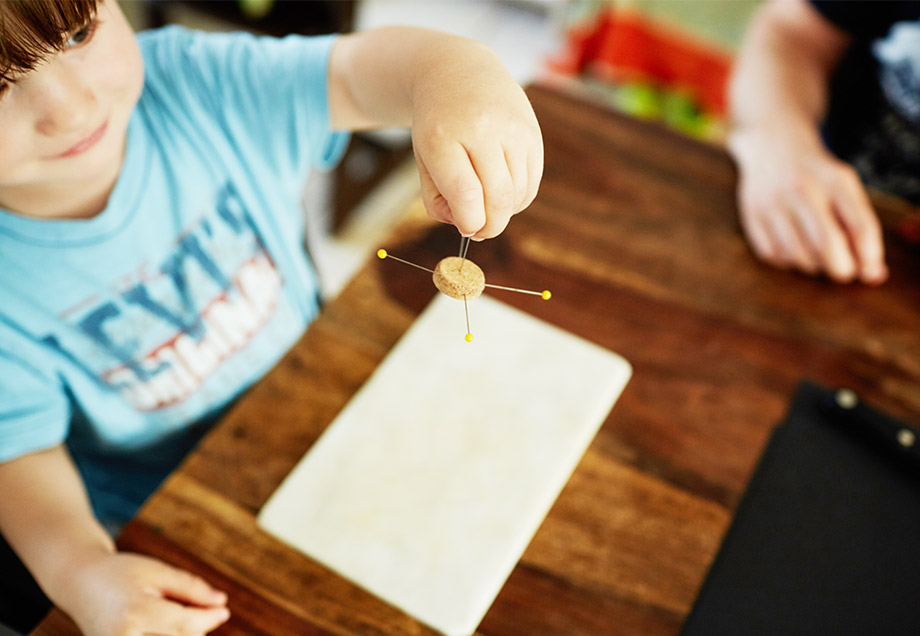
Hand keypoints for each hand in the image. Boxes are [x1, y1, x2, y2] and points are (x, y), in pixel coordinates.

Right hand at [60, 551, 229, 635]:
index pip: (186, 624)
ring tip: (172, 615)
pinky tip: (165, 627)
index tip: (224, 611)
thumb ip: (191, 588)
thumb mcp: (158, 572)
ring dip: (182, 635)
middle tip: (197, 609)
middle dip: (196, 627)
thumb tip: (221, 604)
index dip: (209, 618)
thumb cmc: (121, 573)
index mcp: (136, 612)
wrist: (79, 583)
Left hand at [410, 42, 542, 238]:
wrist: (459, 71)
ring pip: (518, 194)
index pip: (466, 195)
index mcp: (443, 137)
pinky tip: (502, 191)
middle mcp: (482, 129)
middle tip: (480, 231)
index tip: (466, 228)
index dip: (470, 223)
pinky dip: (518, 199)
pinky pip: (531, 183)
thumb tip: (470, 228)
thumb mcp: (424, 160)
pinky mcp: (533, 133)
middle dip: (491, 226)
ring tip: (487, 204)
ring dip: (504, 212)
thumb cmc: (437, 124)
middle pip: (498, 198)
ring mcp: (512, 129)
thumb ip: (438, 201)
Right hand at [729, 126, 886, 283]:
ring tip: (817, 256)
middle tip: (843, 271)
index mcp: (834, 180)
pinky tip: (793, 248)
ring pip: (798, 255)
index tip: (871, 272)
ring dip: (812, 266)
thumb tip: (873, 274)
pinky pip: (773, 255)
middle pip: (826, 244)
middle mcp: (802, 189)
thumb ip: (860, 226)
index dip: (869, 257)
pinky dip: (787, 261)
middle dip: (840, 268)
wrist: (772, 145)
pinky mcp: (751, 215)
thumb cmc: (816, 174)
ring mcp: (773, 203)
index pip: (860, 227)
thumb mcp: (844, 187)